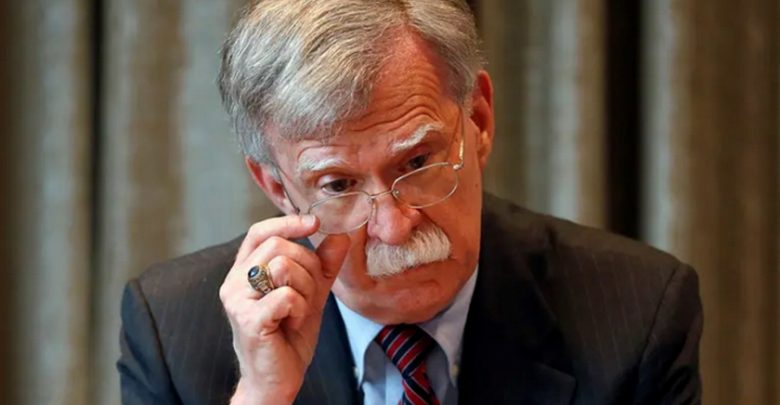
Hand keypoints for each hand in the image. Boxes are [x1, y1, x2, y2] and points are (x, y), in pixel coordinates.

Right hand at [220, 215, 349, 404]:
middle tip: (309, 296)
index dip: (287, 222)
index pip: (260, 232)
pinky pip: (287, 295)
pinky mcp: (247, 319)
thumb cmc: (288, 335)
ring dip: (305, 290)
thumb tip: (340, 236)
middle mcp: (234, 281)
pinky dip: (300, 309)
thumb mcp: (312, 293)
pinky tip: (293, 323)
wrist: (278, 378)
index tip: (315, 223)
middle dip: (308, 269)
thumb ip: (324, 265)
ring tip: (298, 312)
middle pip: (280, 247)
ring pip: (283, 267)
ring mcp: (237, 299)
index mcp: (245, 270)